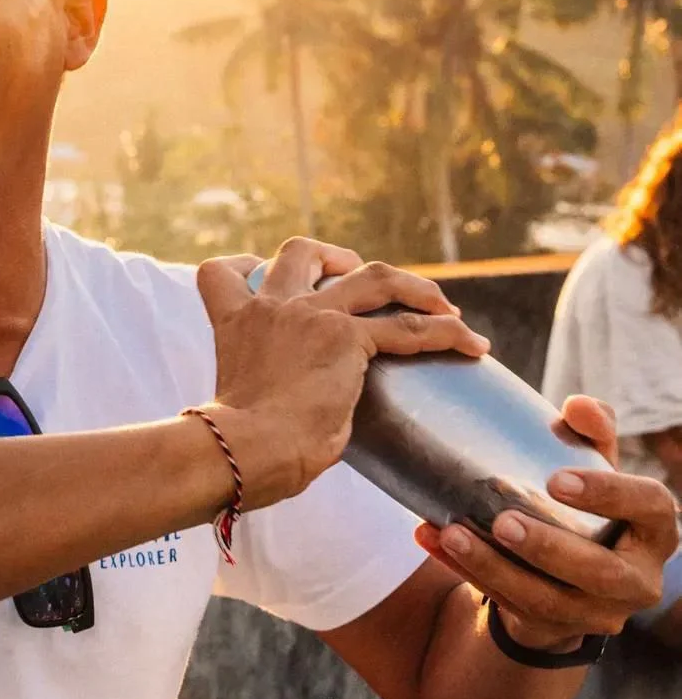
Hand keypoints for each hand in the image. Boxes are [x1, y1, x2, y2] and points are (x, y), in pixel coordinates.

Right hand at [196, 237, 489, 508]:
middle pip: (301, 250)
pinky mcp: (348, 339)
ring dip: (409, 284)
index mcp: (236, 324)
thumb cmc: (240, 446)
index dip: (247, 264)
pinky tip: (473, 345)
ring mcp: (312, 317)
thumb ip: (277, 385)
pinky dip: (446, 333)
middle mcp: (273, 308)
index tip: (261, 270)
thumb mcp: (249, 401)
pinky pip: (408, 327)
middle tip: (355, 275)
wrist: (247, 448)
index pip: (224, 273)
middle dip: (333, 255)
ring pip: (372, 276)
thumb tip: (317, 413)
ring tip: (439, 302)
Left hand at [420, 394, 678, 650]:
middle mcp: (637, 579)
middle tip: (502, 520)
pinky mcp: (556, 631)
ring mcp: (598, 613)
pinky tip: (433, 540)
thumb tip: (577, 406)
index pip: (649, 507)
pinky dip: (467, 573)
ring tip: (452, 532)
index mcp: (654, 529)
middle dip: (548, 547)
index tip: (558, 479)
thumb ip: (592, 432)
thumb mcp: (596, 466)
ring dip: (494, 568)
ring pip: (547, 600)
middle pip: (598, 571)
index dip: (609, 494)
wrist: (568, 573)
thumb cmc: (587, 506)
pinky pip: (508, 607)